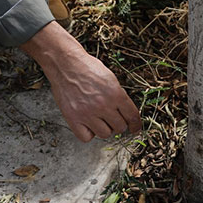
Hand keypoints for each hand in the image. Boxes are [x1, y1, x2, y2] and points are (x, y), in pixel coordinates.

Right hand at [20, 22, 141, 141]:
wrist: (66, 64)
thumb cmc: (87, 68)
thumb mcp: (111, 78)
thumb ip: (119, 96)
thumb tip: (126, 113)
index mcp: (115, 94)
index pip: (132, 116)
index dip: (136, 124)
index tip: (135, 128)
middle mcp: (103, 105)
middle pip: (120, 127)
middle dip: (119, 123)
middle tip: (112, 118)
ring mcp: (87, 113)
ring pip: (105, 134)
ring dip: (104, 128)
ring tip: (99, 118)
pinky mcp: (73, 118)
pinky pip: (86, 137)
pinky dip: (89, 133)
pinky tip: (88, 123)